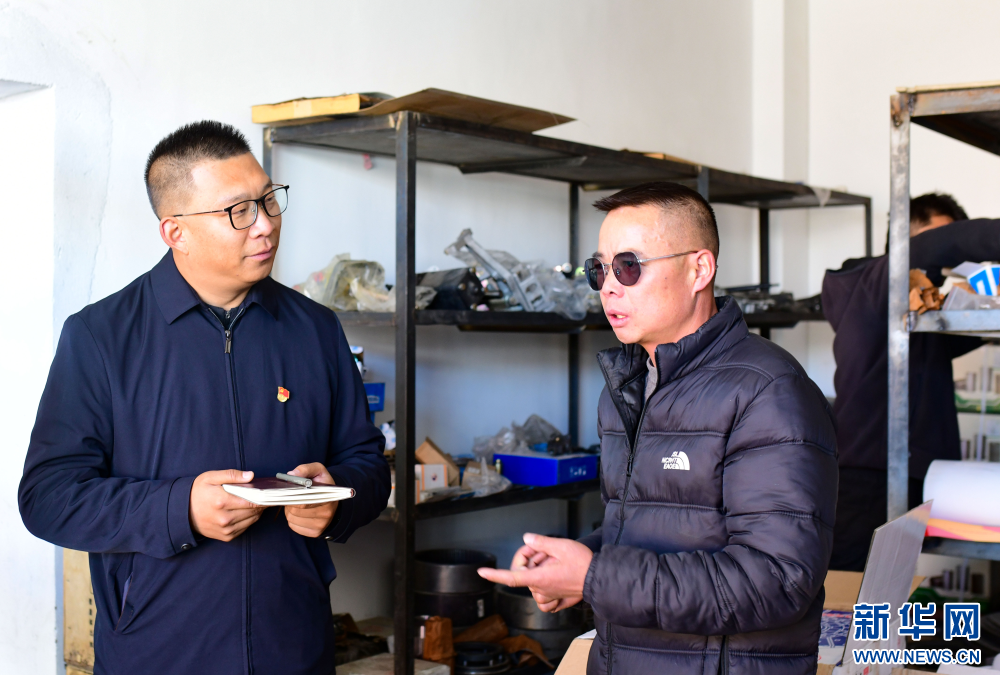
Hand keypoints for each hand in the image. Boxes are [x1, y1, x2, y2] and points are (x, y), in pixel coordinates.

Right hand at [189, 469, 264, 541]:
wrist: (182, 513)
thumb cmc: (198, 492)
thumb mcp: (211, 478)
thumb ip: (232, 475)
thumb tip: (251, 475)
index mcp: (222, 501)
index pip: (253, 501)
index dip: (263, 497)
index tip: (269, 492)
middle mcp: (225, 518)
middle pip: (254, 511)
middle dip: (261, 503)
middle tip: (264, 496)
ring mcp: (226, 529)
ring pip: (252, 520)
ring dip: (256, 512)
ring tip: (255, 503)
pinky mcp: (226, 537)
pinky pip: (245, 528)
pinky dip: (248, 520)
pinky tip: (245, 512)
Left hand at [284, 463, 337, 537]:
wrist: (333, 499)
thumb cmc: (323, 484)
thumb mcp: (318, 470)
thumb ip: (306, 469)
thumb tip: (291, 474)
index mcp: (327, 497)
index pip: (303, 502)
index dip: (292, 496)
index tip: (289, 491)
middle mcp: (326, 514)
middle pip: (295, 510)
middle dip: (290, 502)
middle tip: (293, 496)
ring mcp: (321, 525)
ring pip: (292, 518)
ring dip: (290, 510)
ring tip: (297, 503)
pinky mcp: (315, 533)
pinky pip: (294, 526)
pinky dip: (292, 519)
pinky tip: (299, 512)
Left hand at [478, 533, 592, 611]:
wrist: (600, 578)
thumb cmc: (584, 563)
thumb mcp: (561, 545)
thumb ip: (541, 542)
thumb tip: (527, 539)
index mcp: (539, 578)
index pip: (511, 577)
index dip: (494, 575)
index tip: (482, 572)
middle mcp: (541, 589)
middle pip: (524, 572)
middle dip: (531, 557)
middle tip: (545, 549)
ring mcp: (549, 595)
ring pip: (532, 581)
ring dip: (538, 568)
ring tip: (554, 560)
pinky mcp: (557, 599)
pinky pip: (543, 596)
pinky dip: (542, 585)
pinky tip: (552, 575)